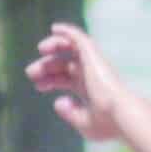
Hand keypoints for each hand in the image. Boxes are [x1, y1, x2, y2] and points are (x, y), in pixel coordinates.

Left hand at [27, 21, 129, 144]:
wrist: (120, 115)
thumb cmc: (106, 124)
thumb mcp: (84, 122)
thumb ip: (70, 114)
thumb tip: (58, 101)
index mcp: (90, 90)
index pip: (67, 80)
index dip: (51, 80)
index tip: (37, 85)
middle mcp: (93, 75)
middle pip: (65, 65)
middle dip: (47, 67)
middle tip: (30, 72)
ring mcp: (94, 64)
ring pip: (72, 49)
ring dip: (55, 46)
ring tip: (41, 50)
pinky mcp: (93, 56)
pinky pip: (80, 38)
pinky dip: (68, 31)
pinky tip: (55, 28)